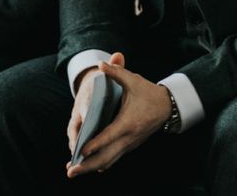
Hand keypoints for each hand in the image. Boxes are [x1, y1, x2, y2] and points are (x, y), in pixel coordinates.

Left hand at [66, 52, 171, 177]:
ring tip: (74, 171)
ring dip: (91, 168)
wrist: (167, 106)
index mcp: (128, 122)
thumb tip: (100, 64)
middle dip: (87, 166)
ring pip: (109, 161)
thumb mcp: (133, 80)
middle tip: (70, 171)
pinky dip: (101, 163)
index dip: (95, 144)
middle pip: (106, 157)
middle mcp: (129, 137)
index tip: (81, 151)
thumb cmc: (148, 92)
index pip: (109, 136)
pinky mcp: (130, 146)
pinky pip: (114, 158)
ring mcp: (130, 144)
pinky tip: (90, 167)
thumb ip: (116, 72)